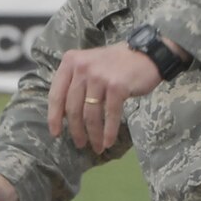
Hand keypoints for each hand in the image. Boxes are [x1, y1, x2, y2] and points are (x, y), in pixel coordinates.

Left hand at [47, 46, 162, 153]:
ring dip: (93, 135)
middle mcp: (82, 68)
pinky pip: (110, 115)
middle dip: (76, 130)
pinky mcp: (117, 86)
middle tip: (80, 144)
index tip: (56, 134)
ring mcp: (99, 77)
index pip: (56, 94)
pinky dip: (109, 132)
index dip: (54, 117)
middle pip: (73, 108)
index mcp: (71, 62)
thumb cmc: (116, 63)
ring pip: (90, 114)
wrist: (147, 54)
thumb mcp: (89, 65)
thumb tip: (64, 115)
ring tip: (97, 147)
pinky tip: (108, 142)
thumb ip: (75, 83)